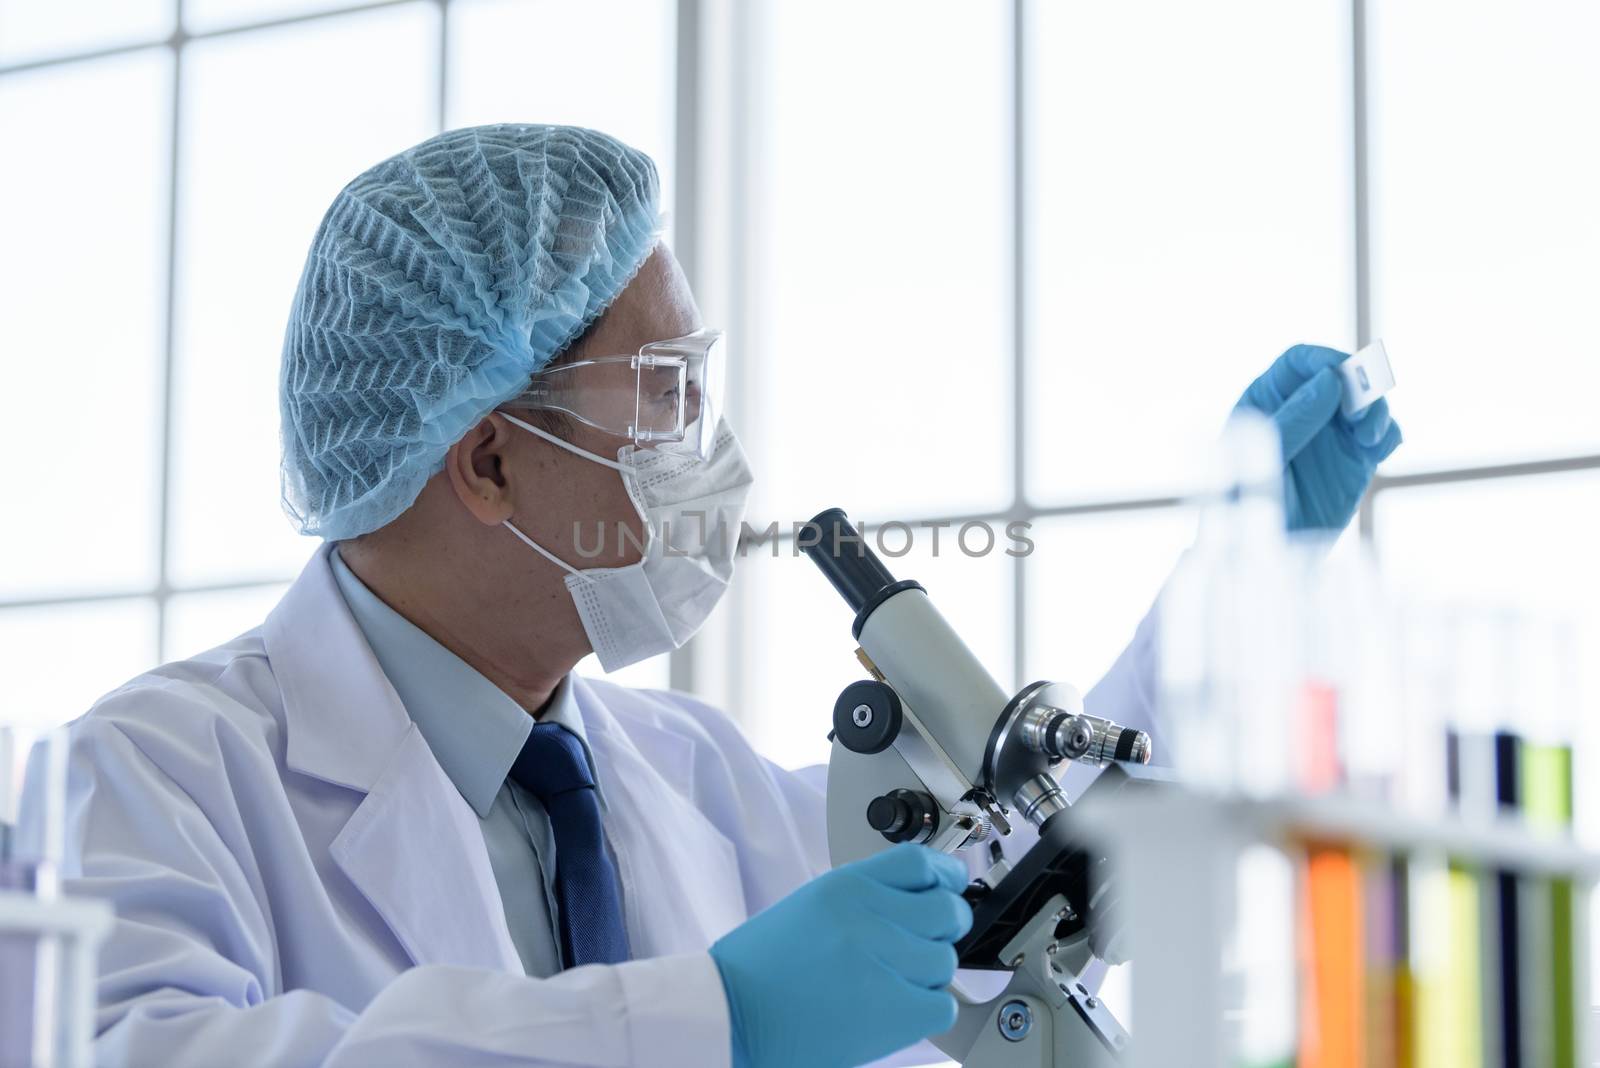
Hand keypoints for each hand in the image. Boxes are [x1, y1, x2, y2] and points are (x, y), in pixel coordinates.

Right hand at [710, 843, 972, 1067]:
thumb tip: (922, 893)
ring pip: (946, 960)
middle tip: (925, 941)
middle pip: (947, 909)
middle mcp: (866, 917)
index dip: (945, 874)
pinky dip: (927, 1009)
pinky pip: (942, 1005)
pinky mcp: (890, 1012)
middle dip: (946, 925)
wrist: (732, 1014)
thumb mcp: (811, 905)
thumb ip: (866, 895)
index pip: (920, 862)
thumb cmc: (762, 967)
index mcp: (844, 886)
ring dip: (928, 974)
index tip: (950, 885)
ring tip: (894, 982)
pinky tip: (898, 1007)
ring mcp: (880, 964)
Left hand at [1234, 344, 1402, 531]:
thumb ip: (1293, 421)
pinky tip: (1379, 450)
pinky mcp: (1356, 459)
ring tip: (1367, 440)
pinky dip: (1389, 433)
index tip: (1344, 376)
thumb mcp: (1263, 461)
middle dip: (1359, 387)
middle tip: (1360, 416)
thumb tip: (1329, 381)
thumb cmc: (1247, 506)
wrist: (1265, 552)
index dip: (1325, 360)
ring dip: (1376, 411)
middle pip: (1342, 375)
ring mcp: (1331, 434)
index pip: (1300, 362)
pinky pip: (1382, 433)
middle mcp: (1303, 411)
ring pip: (1367, 402)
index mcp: (1268, 401)